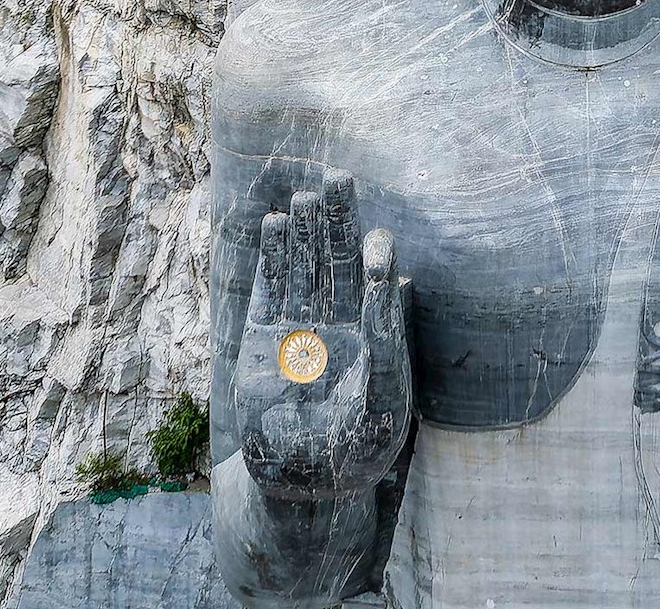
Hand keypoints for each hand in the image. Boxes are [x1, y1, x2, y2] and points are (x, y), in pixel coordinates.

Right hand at [233, 169, 410, 500]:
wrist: (303, 483)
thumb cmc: (357, 450)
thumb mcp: (385, 398)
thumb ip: (389, 342)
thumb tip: (397, 283)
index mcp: (372, 335)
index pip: (374, 282)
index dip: (375, 256)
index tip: (377, 240)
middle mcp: (336, 325)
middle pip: (336, 260)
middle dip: (338, 222)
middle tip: (340, 177)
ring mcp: (298, 329)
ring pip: (302, 267)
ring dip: (304, 231)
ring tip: (305, 194)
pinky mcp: (262, 339)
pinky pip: (268, 288)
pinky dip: (271, 257)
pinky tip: (275, 223)